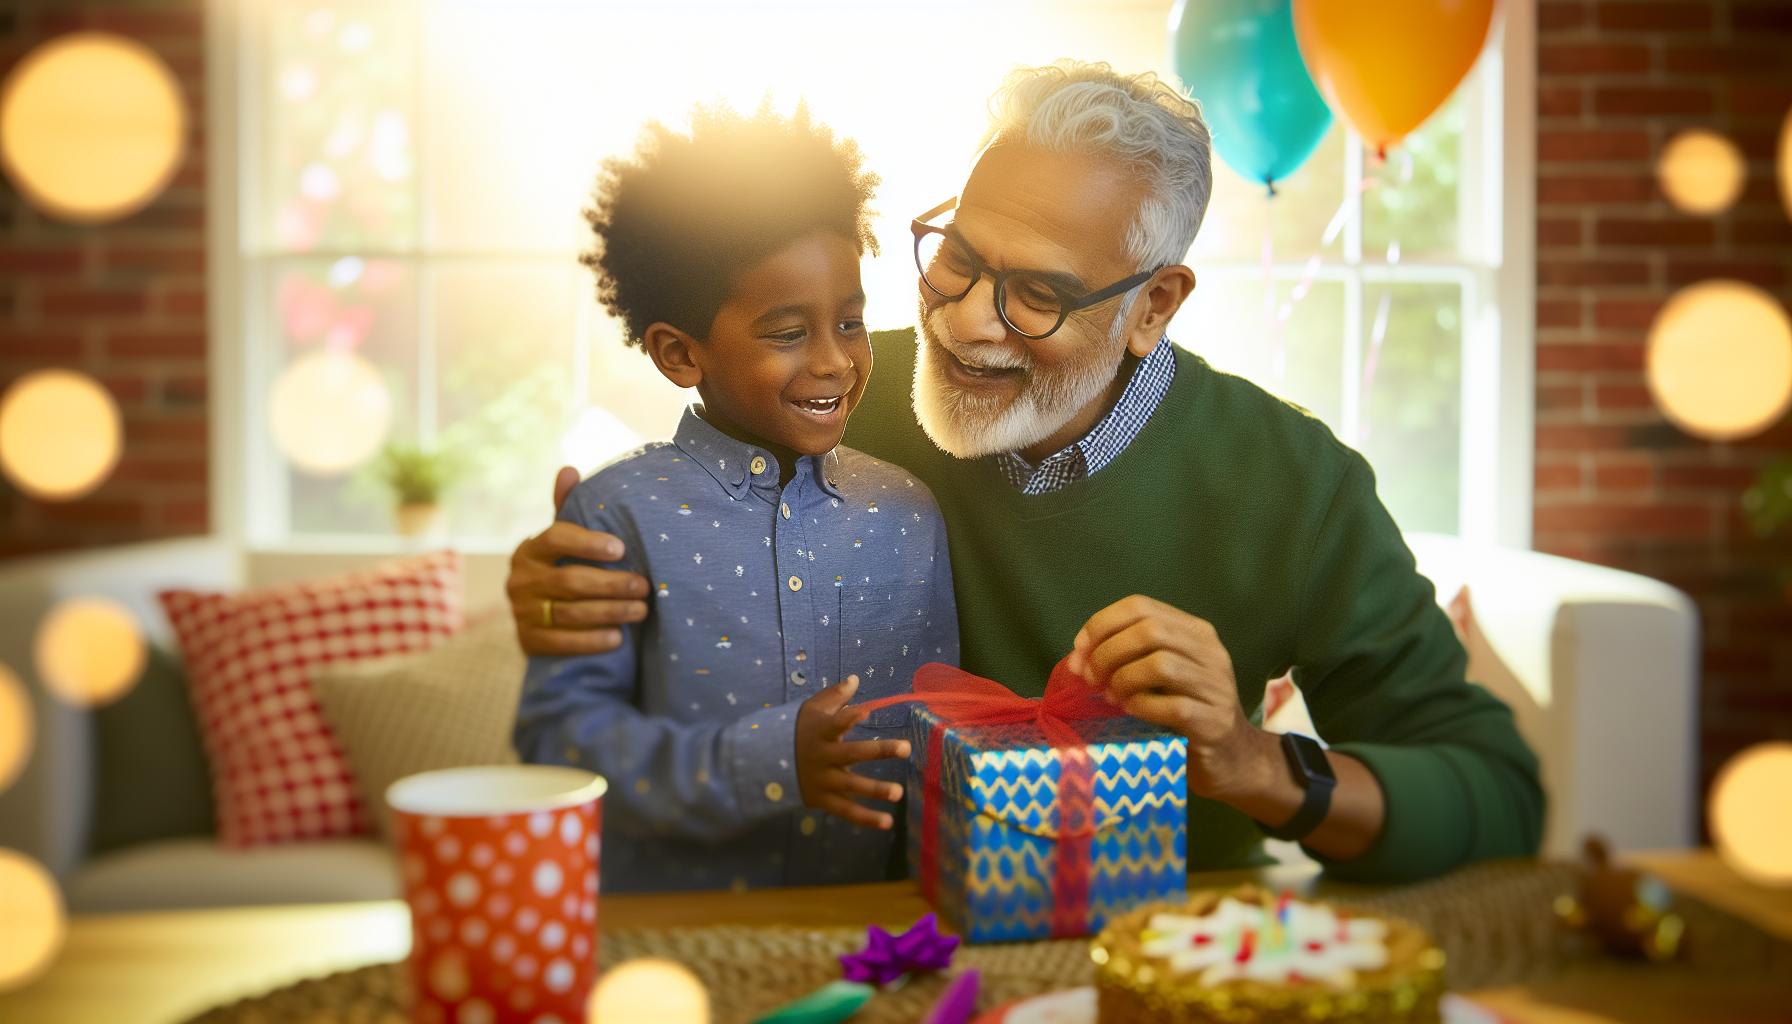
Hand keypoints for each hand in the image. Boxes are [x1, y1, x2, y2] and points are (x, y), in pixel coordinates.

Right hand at [507, 465, 650, 655]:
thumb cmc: (561, 569)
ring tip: (641, 611)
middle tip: (644, 586)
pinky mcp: (527, 642)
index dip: (588, 542)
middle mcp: (520, 579)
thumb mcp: (563, 542)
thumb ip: (567, 510)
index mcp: (530, 549)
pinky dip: (590, 641)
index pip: (556, 538)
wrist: (540, 622)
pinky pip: (561, 643)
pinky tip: (617, 638)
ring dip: (610, 612)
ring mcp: (521, 612)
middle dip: (612, 584)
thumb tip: (568, 469)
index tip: (622, 549)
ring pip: (570, 612)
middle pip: (570, 580)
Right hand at [794, 675, 910, 830]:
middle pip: (854, 753)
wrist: (767, 764)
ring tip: (899, 792)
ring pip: (852, 786)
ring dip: (876, 789)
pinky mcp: (824, 800)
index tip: (866, 711)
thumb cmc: (799, 731)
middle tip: (905, 748)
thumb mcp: (811, 710)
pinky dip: (866, 819)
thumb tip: (855, 679)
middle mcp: (824, 757)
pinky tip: (888, 823)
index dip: (849, 717)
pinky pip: (847, 811)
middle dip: (880, 751)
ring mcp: (824, 780)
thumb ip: (835, 696)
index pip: (835, 723)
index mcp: (822, 732)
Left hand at [1068, 595, 1274, 802]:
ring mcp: (1216, 686)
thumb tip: (1078, 657)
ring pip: (1161, 665)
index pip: (1140, 606)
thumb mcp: (1162, 674)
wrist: (1232, 758)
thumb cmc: (1186, 711)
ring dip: (1123, 681)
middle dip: (1108, 653)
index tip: (1079, 652)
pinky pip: (1172, 706)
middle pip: (1149, 632)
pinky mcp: (1214, 722)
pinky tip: (1132, 712)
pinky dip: (1142, 707)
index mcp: (1195, 631)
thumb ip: (1129, 656)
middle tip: (1091, 679)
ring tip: (1112, 697)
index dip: (1101, 624)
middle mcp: (1211, 652)